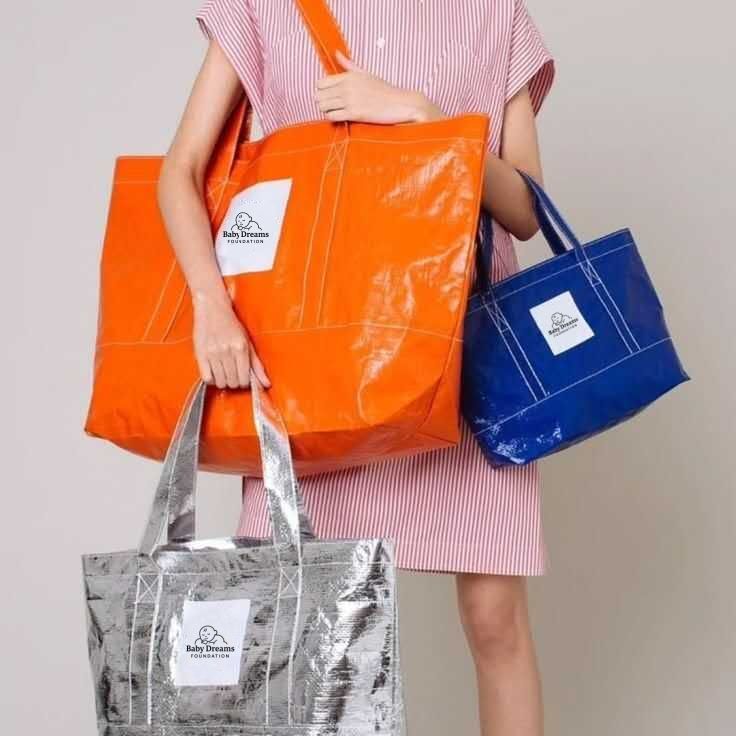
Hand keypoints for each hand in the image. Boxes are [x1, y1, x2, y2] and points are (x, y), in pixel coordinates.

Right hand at [192, 291, 269, 389]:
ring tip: (224, 372)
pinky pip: (206, 378)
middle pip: (232, 382)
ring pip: (220, 382)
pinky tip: (214, 371)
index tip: (243, 378)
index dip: (245, 382)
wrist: (212, 308)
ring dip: (223, 381)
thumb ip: (257, 365)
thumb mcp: (248, 342)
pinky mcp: (200, 354)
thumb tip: (266, 384)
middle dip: (234, 382)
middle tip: (233, 374)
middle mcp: (227, 351)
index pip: (244, 379)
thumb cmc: (231, 325)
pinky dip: (211, 379)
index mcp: (241, 348)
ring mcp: (212, 353)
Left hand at [315, 50, 443, 124]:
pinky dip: (333, 119)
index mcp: (348, 76)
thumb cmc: (383, 90)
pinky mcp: (354, 113)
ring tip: (336, 112)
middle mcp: (347, 86)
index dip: (321, 92)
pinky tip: (341, 118)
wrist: (400, 103)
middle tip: (332, 107)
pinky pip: (332, 117)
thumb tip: (336, 52)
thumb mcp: (365, 73)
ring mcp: (350, 100)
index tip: (329, 97)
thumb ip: (348, 65)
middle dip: (322, 102)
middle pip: (319, 96)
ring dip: (327, 111)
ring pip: (323, 107)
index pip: (320, 83)